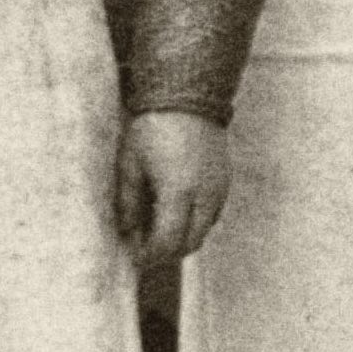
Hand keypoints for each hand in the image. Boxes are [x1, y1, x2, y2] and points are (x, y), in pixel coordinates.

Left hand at [121, 110, 230, 294]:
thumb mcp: (131, 163)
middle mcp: (204, 194)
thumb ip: (128, 201)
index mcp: (178, 191)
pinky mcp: (225, 180)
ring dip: (183, 236)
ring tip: (159, 226)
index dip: (151, 254)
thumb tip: (127, 229)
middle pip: (191, 242)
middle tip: (146, 247)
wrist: (188, 96)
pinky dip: (195, 220)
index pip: (168, 241)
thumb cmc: (152, 128)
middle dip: (168, 251)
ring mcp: (219, 188)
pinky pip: (212, 213)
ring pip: (204, 229)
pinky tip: (176, 208)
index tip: (135, 255)